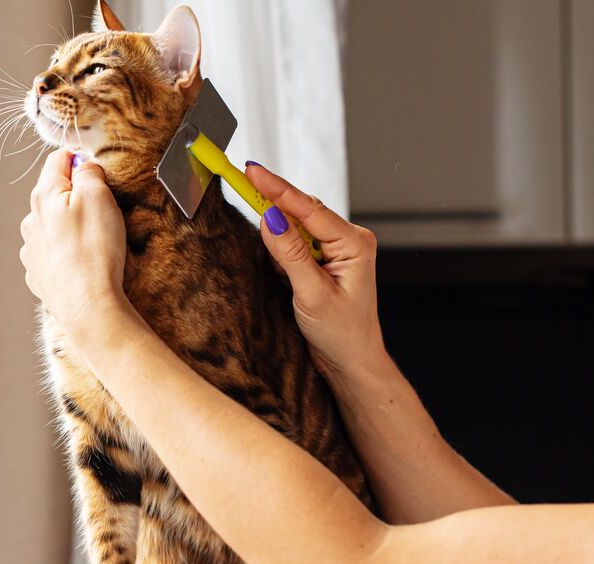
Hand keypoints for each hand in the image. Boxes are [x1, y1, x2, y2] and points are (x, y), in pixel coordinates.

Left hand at [20, 149, 128, 331]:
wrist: (87, 307)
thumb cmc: (94, 251)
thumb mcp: (98, 196)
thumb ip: (88, 172)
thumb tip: (83, 165)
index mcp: (43, 196)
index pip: (57, 160)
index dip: (79, 157)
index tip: (96, 166)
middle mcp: (31, 221)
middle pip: (54, 194)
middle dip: (76, 194)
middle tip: (104, 206)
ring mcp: (32, 250)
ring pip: (52, 225)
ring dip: (70, 224)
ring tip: (95, 239)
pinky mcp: (40, 275)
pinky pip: (53, 254)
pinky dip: (67, 252)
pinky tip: (83, 261)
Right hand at [245, 163, 387, 379]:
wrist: (351, 362)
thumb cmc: (341, 334)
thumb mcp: (312, 294)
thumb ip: (291, 254)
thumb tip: (269, 217)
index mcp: (355, 243)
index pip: (308, 208)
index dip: (276, 188)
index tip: (250, 170)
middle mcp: (349, 239)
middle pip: (302, 208)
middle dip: (271, 196)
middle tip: (238, 177)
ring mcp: (337, 248)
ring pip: (297, 222)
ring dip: (274, 217)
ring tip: (247, 199)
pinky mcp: (323, 259)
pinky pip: (296, 239)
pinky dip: (278, 237)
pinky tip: (265, 232)